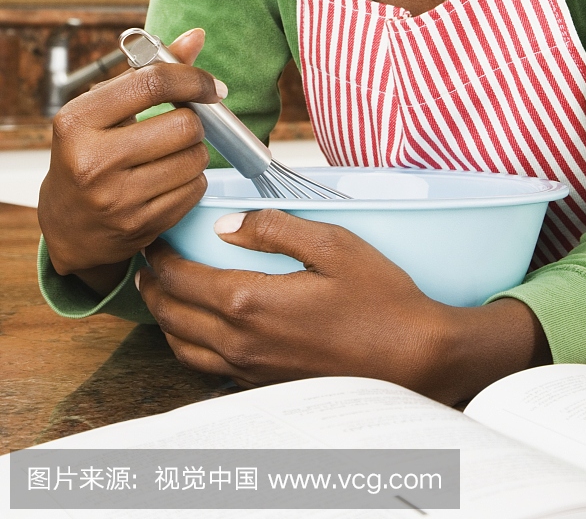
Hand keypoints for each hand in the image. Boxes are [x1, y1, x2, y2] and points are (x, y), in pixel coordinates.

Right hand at [38, 29, 222, 295]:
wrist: (69, 225)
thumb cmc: (90, 152)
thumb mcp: (105, 109)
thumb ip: (150, 72)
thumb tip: (196, 36)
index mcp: (78, 121)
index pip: (152, 83)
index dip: (193, 79)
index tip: (211, 86)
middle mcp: (93, 161)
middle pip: (184, 125)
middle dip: (194, 122)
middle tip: (183, 125)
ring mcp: (116, 199)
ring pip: (195, 159)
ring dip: (195, 152)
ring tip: (172, 154)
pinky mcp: (139, 227)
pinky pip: (195, 190)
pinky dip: (192, 180)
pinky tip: (169, 180)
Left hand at [137, 210, 548, 404]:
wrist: (413, 357)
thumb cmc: (380, 299)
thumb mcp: (333, 244)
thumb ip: (275, 229)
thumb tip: (228, 225)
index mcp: (252, 302)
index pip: (183, 279)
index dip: (161, 257)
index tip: (155, 238)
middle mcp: (242, 342)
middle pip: (174, 315)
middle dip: (154, 286)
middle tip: (149, 262)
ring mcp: (252, 369)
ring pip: (184, 347)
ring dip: (165, 319)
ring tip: (163, 293)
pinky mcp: (265, 383)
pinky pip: (208, 367)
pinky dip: (189, 344)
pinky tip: (200, 327)